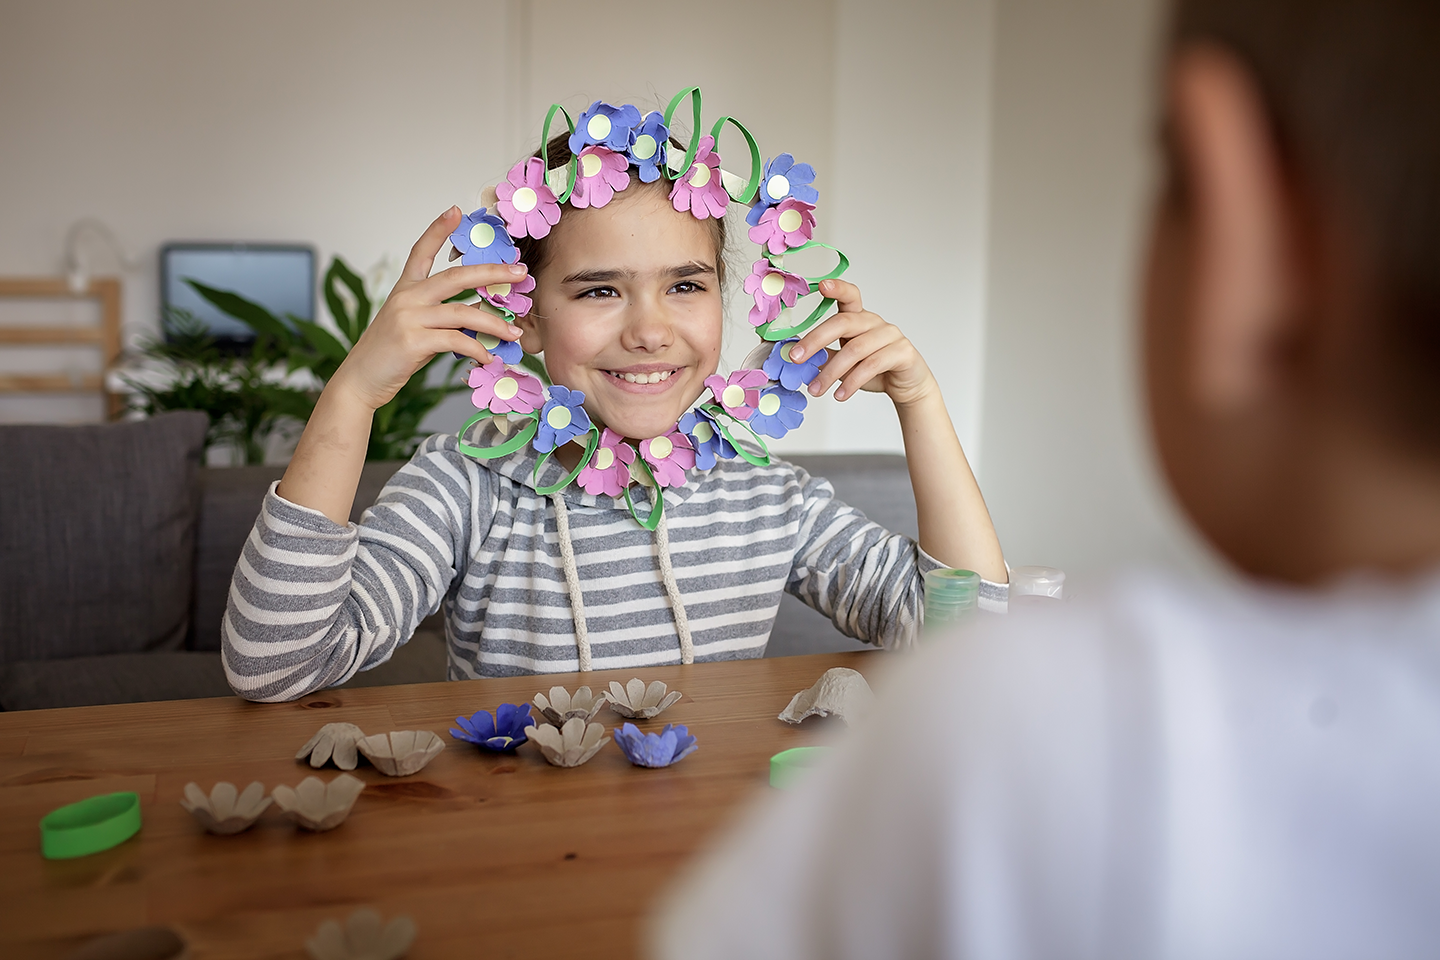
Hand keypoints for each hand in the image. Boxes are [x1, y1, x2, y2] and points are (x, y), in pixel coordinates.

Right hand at [328, 207, 526, 411]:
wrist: (361, 379)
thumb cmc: (391, 354)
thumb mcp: (416, 326)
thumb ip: (443, 315)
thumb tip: (481, 310)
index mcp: (405, 289)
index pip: (421, 251)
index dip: (438, 230)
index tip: (455, 211)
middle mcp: (406, 298)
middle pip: (455, 276)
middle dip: (492, 273)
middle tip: (520, 272)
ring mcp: (408, 318)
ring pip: (462, 312)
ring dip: (494, 323)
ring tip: (515, 333)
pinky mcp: (412, 342)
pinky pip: (455, 341)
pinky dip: (477, 349)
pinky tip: (488, 357)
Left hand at [785, 278, 936, 406]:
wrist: (905, 386)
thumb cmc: (874, 370)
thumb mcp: (844, 362)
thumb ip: (824, 355)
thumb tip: (794, 356)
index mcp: (859, 318)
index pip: (849, 295)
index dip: (837, 288)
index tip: (821, 285)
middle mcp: (874, 322)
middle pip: (843, 323)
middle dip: (815, 340)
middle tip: (796, 358)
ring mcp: (890, 335)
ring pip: (855, 350)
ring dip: (831, 372)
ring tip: (816, 389)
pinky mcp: (902, 352)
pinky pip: (873, 365)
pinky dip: (852, 382)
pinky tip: (840, 394)